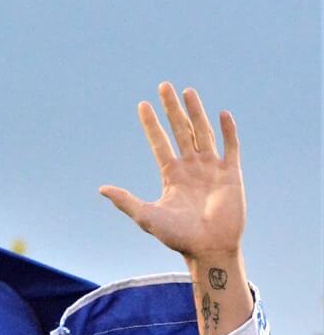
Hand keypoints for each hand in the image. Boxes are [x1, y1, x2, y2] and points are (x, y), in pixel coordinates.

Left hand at [99, 83, 244, 260]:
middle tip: (164, 86)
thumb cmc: (177, 237)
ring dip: (196, 112)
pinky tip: (222, 114)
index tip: (142, 105)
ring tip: (187, 91)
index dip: (151, 125)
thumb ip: (125, 201)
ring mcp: (212, 169)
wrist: (208, 248)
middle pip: (180, 131)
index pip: (159, 143)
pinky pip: (231, 147)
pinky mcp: (231, 173)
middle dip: (172, 109)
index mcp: (171, 176)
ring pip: (202, 133)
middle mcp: (191, 168)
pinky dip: (227, 131)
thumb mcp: (146, 216)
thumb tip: (101, 189)